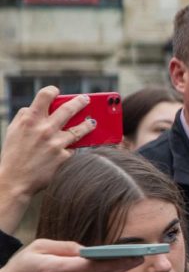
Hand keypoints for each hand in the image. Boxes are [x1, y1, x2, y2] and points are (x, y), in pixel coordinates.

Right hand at [0, 86, 94, 232]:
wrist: (14, 180)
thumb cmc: (13, 154)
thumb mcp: (13, 131)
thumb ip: (24, 117)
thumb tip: (35, 107)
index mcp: (30, 120)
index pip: (45, 96)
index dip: (53, 91)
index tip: (58, 92)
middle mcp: (44, 129)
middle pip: (69, 109)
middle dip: (80, 102)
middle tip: (87, 99)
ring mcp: (56, 143)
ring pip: (80, 129)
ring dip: (89, 124)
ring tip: (93, 122)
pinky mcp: (64, 156)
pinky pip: (74, 148)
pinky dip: (74, 147)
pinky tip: (76, 146)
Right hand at [0, 239, 140, 271]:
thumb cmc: (20, 268)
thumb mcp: (38, 247)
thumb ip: (66, 247)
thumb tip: (89, 250)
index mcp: (53, 270)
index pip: (93, 266)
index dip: (116, 260)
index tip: (134, 255)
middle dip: (119, 267)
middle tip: (135, 259)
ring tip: (117, 266)